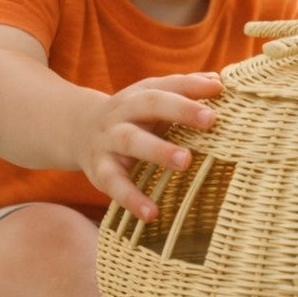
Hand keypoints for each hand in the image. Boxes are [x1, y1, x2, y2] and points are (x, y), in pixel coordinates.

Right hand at [72, 72, 223, 220]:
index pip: (168, 85)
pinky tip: (151, 214)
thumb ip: (185, 90)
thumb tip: (220, 82)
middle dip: (180, 110)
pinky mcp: (99, 170)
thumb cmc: (133, 117)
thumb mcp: (153, 99)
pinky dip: (132, 199)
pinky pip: (114, 184)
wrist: (77, 131)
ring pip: (131, 141)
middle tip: (211, 120)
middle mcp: (123, 113)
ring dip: (159, 151)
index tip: (220, 90)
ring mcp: (109, 140)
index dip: (193, 87)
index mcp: (141, 94)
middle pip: (149, 105)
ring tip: (186, 162)